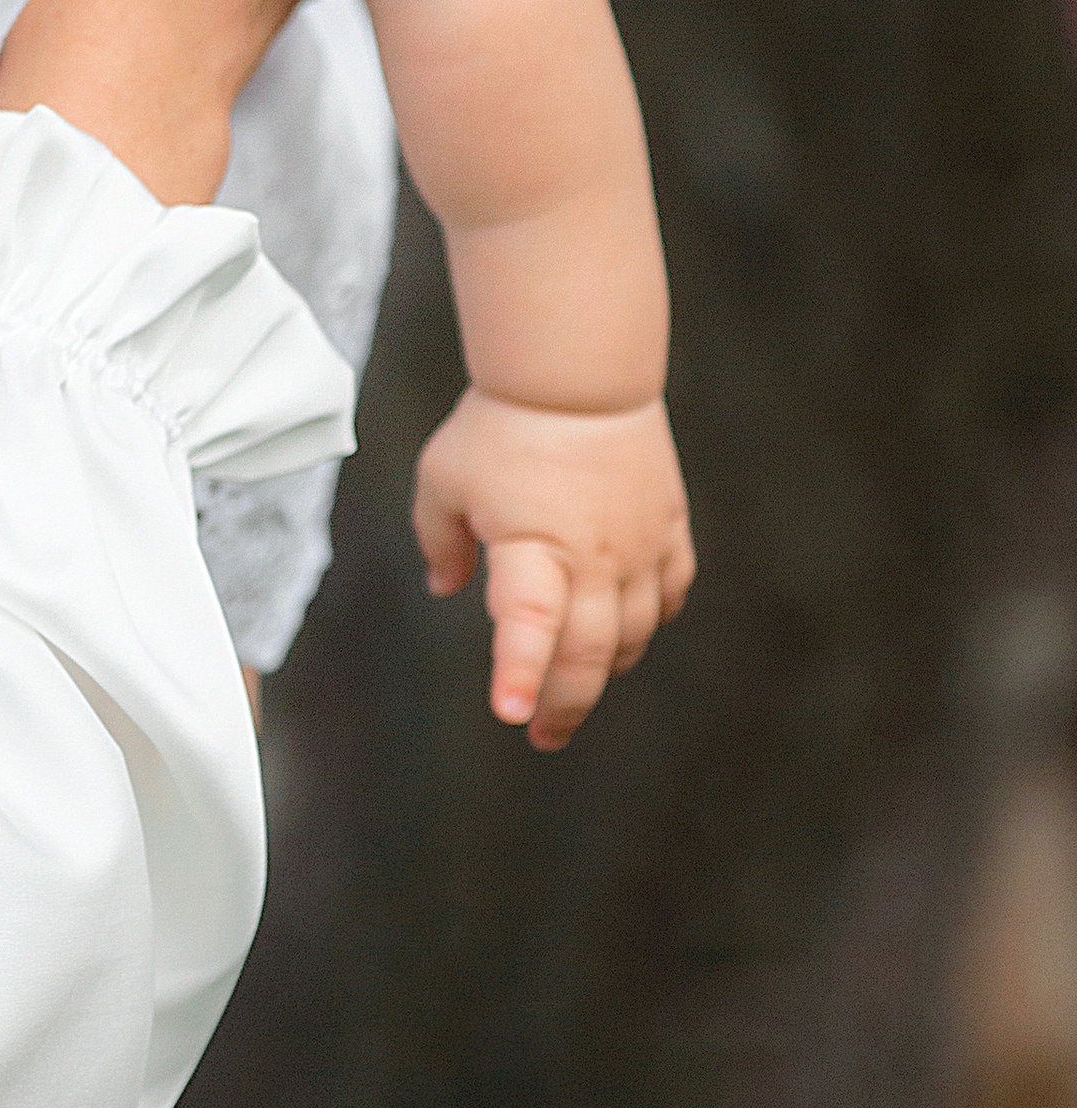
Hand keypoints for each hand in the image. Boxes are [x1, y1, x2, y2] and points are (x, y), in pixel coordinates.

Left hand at [411, 388, 693, 749]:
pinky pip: (668, 593)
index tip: (512, 714)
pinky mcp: (668, 526)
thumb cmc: (502, 423)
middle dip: (564, 704)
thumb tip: (445, 587)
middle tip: (542, 735)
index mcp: (533, 547)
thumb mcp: (443, 477)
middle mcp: (594, 557)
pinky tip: (626, 630)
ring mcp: (639, 545)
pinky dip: (648, 622)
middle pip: (589, 654)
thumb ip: (439, 539)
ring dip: (603, 668)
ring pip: (633, 634)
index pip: (530, 626)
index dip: (522, 674)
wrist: (578, 372)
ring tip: (575, 684)